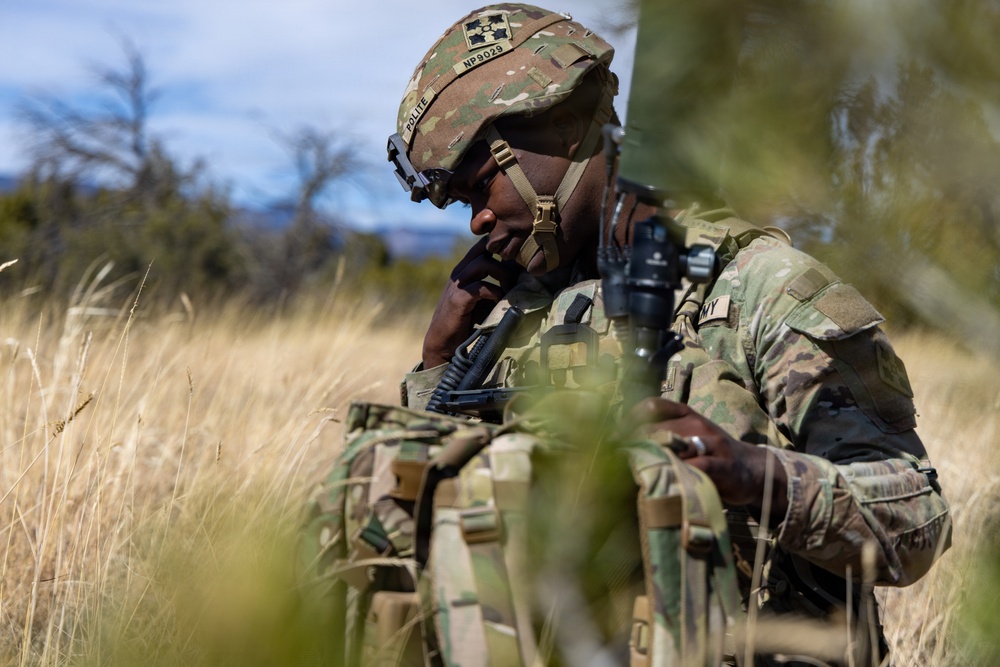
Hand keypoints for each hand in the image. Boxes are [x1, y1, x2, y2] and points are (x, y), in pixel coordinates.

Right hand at [422, 237, 520, 367]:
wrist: (445, 343)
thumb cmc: (467, 322)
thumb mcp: (485, 300)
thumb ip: (498, 287)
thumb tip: (523, 280)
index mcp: (465, 269)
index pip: (483, 245)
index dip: (501, 246)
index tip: (517, 260)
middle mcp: (460, 272)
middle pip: (484, 248)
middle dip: (505, 259)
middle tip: (516, 277)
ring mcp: (457, 285)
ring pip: (483, 263)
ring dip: (502, 275)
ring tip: (509, 289)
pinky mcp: (458, 299)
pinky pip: (481, 287)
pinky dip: (495, 292)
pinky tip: (500, 301)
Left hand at [629, 397, 788, 518]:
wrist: (752, 469)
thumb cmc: (712, 454)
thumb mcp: (689, 435)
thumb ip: (663, 434)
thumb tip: (621, 440)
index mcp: (687, 414)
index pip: (653, 406)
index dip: (630, 419)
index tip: (613, 437)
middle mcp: (697, 424)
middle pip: (656, 428)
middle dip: (634, 444)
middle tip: (617, 461)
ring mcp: (711, 444)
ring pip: (672, 445)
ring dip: (651, 459)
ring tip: (635, 472)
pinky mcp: (721, 465)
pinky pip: (694, 466)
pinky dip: (676, 473)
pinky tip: (663, 482)